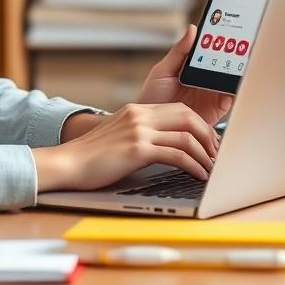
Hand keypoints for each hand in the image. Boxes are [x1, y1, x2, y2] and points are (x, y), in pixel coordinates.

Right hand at [32, 102, 218, 191]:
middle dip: (208, 135)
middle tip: (216, 153)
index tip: (208, 142)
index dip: (198, 124)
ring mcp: (139, 131)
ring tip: (211, 168)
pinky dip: (193, 165)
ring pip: (186, 136)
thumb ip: (139, 134)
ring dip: (204, 154)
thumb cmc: (91, 157)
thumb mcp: (118, 136)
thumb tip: (163, 147)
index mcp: (136, 111)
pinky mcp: (137, 149)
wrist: (68, 163)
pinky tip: (198, 175)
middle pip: (187, 116)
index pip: (178, 109)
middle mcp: (139, 116)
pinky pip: (176, 154)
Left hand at [136, 24, 233, 126]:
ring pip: (231, 81)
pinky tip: (231, 87)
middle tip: (242, 47)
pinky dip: (234, 93)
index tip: (232, 29)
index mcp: (195, 67)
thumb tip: (192, 29)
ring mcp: (212, 95)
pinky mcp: (216, 111)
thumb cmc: (152, 97)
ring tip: (240, 65)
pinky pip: (230, 100)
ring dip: (237, 73)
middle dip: (236, 55)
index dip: (224, 41)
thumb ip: (179, 52)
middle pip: (226, 65)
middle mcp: (206, 80)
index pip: (213, 51)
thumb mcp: (163, 70)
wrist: (151, 127)